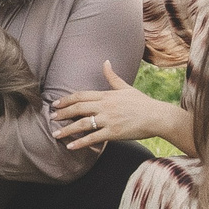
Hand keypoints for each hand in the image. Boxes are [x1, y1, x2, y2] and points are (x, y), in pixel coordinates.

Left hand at [52, 61, 182, 149]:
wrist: (157, 116)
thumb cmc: (142, 103)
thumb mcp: (126, 87)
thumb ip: (112, 76)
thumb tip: (105, 61)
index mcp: (106, 95)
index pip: (81, 96)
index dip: (66, 99)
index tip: (55, 104)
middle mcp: (105, 106)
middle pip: (78, 108)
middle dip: (62, 113)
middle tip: (51, 118)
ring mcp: (108, 120)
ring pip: (82, 124)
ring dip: (67, 130)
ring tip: (55, 134)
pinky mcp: (113, 133)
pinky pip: (93, 138)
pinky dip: (80, 143)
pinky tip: (70, 146)